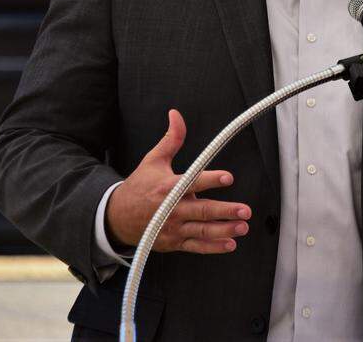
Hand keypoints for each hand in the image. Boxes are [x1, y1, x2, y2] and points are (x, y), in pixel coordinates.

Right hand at [106, 109, 250, 253]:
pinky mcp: (174, 242)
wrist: (117, 218)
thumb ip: (171, 139)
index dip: (211, 179)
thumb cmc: (140, 187)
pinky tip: (230, 243)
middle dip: (225, 211)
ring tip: (243, 227)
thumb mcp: (153, 160)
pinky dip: (213, 247)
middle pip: (202, 210)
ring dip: (224, 230)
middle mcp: (172, 209)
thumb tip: (176, 114)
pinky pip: (196, 246)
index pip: (193, 182)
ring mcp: (173, 228)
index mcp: (168, 187)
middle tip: (244, 209)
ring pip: (202, 231)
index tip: (228, 177)